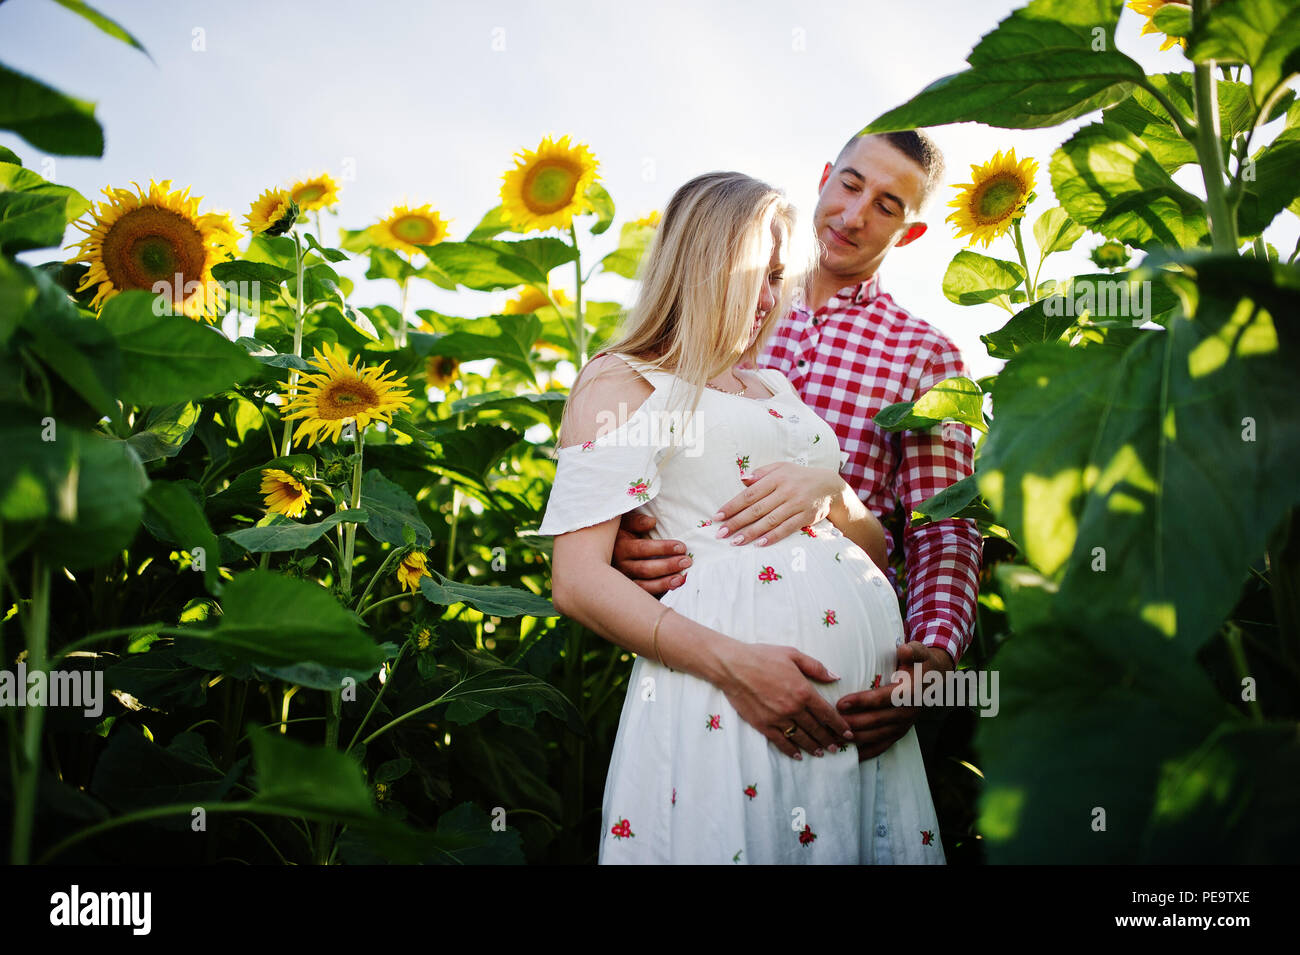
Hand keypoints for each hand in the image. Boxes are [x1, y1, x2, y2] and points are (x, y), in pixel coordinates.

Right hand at [611, 512, 690, 595]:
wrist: (601, 551)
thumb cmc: (619, 533)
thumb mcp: (623, 522)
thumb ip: (636, 521)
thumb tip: (652, 522)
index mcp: (620, 547)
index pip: (643, 548)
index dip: (663, 548)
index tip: (681, 547)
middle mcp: (620, 566)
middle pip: (646, 569)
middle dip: (668, 566)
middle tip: (686, 561)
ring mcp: (623, 581)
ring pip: (644, 585)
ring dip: (664, 583)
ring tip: (681, 579)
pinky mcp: (627, 590)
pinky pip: (643, 594)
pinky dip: (658, 592)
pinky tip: (672, 588)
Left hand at [712, 462, 844, 547]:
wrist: (829, 486)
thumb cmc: (799, 476)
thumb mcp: (781, 468)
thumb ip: (761, 473)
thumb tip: (742, 479)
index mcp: (776, 478)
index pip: (750, 494)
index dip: (733, 506)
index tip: (718, 516)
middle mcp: (786, 491)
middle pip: (757, 509)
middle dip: (737, 522)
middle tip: (721, 533)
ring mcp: (796, 504)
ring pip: (770, 521)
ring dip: (751, 532)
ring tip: (735, 542)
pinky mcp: (805, 517)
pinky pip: (787, 529)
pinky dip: (773, 537)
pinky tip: (759, 544)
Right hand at [717, 643, 854, 758]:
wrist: (733, 666)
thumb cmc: (762, 656)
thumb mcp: (792, 654)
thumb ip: (816, 667)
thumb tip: (835, 676)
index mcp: (803, 691)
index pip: (827, 713)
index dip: (839, 725)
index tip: (848, 733)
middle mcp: (793, 708)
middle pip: (816, 729)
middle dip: (828, 739)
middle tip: (836, 747)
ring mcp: (778, 718)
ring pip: (801, 738)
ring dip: (813, 747)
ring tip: (821, 752)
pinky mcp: (763, 725)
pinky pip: (781, 741)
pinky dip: (791, 750)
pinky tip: (797, 755)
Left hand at [835, 641, 954, 760]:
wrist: (936, 680)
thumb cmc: (921, 663)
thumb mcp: (920, 652)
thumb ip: (912, 650)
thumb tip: (903, 649)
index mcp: (909, 692)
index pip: (882, 698)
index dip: (861, 702)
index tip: (840, 703)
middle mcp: (906, 712)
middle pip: (875, 720)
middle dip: (852, 723)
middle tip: (829, 723)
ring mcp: (904, 725)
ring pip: (877, 735)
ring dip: (856, 738)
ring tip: (834, 737)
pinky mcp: (900, 733)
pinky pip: (883, 746)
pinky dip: (867, 752)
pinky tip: (851, 755)